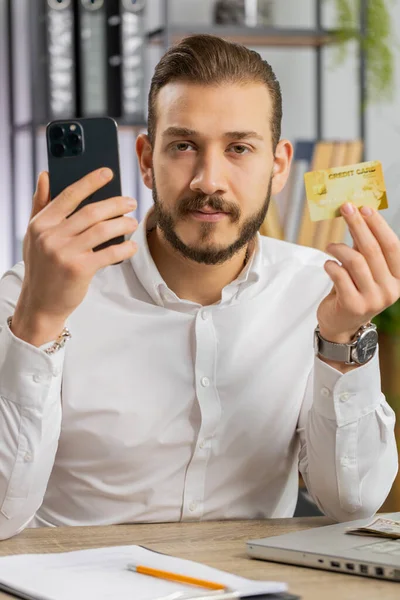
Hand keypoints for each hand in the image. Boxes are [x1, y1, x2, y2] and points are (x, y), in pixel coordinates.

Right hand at [15, 169, 137, 327]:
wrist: (40, 304)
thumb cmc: (42, 268)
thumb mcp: (34, 236)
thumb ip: (40, 205)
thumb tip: (45, 175)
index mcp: (40, 224)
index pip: (69, 196)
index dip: (90, 182)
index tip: (108, 173)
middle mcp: (51, 236)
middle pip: (91, 212)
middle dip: (115, 204)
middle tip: (130, 202)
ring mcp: (65, 253)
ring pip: (103, 230)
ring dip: (123, 224)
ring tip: (132, 222)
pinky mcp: (79, 269)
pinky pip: (109, 253)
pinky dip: (124, 248)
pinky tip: (131, 246)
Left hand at [317, 202, 399, 342]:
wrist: (341, 324)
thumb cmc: (354, 290)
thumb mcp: (365, 268)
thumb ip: (365, 246)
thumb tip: (359, 214)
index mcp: (399, 277)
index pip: (392, 246)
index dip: (378, 225)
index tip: (364, 207)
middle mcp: (390, 290)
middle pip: (373, 250)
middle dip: (358, 225)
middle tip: (345, 208)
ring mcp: (373, 299)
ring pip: (355, 261)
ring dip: (338, 248)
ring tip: (329, 246)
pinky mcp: (352, 305)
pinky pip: (340, 276)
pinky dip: (331, 265)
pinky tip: (327, 264)